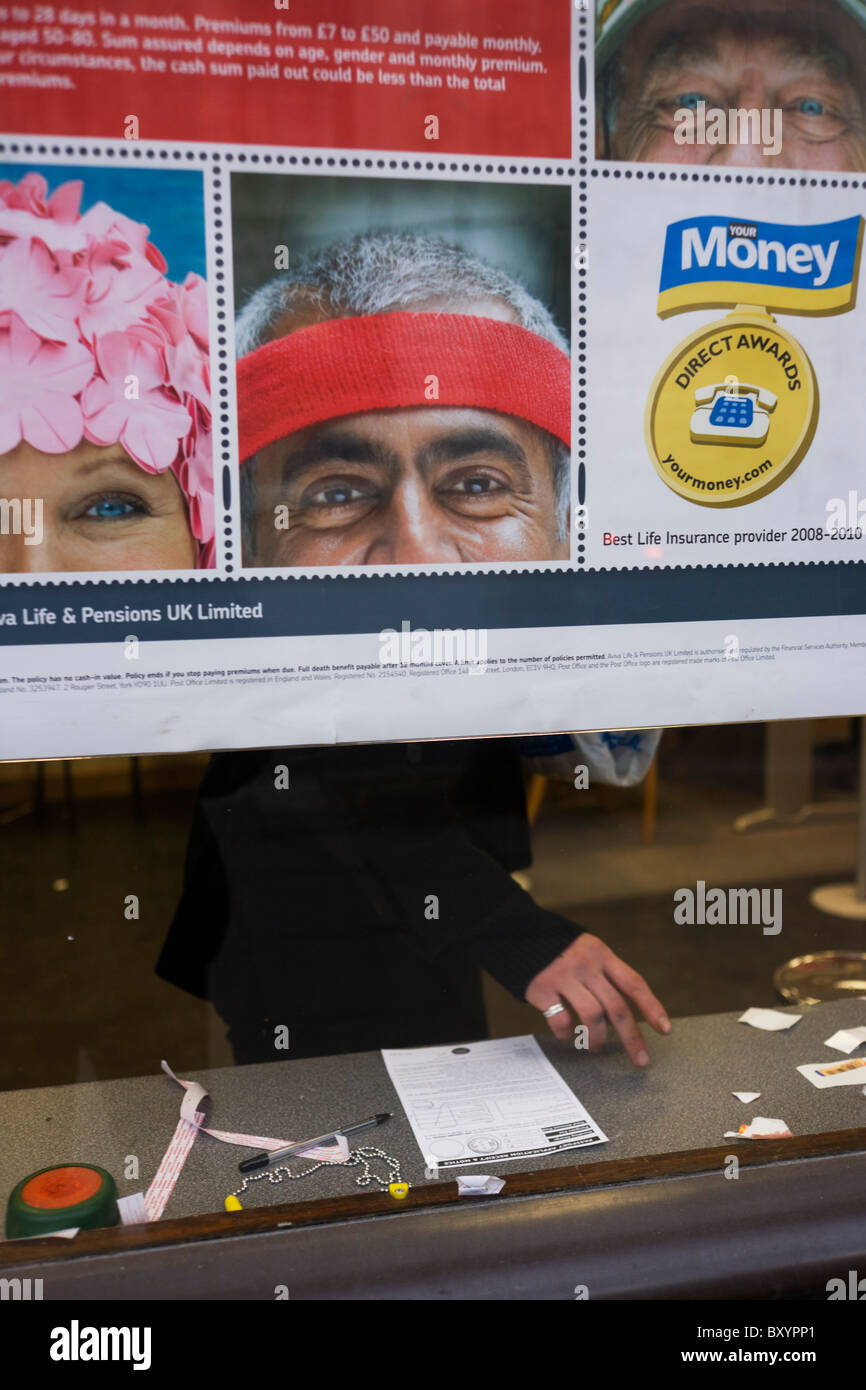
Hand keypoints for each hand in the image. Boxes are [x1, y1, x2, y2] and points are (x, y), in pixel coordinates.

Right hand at [525, 932, 670, 1066]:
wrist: (518, 934)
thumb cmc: (560, 950)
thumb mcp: (587, 951)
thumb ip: (605, 976)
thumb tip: (623, 1016)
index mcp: (602, 955)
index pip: (633, 983)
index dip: (651, 1007)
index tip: (664, 1029)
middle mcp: (586, 966)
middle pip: (617, 1007)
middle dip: (632, 1038)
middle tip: (641, 1060)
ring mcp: (563, 977)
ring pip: (592, 1017)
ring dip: (598, 1039)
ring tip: (596, 1047)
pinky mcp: (542, 989)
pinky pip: (561, 1020)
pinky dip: (566, 1033)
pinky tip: (567, 1035)